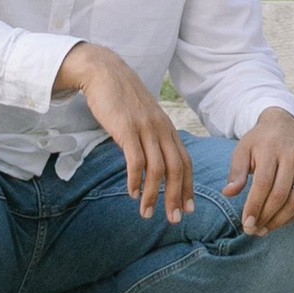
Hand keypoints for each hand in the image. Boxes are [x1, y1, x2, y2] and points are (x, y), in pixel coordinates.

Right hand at [59, 44, 194, 218]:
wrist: (105, 72)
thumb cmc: (122, 98)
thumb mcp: (145, 117)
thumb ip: (152, 137)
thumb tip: (154, 163)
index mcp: (167, 127)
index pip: (185, 161)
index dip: (188, 186)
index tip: (189, 208)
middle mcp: (161, 129)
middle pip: (176, 168)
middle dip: (176, 197)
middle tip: (174, 219)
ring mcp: (144, 128)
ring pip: (157, 169)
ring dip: (154, 195)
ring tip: (147, 214)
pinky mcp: (126, 129)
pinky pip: (135, 160)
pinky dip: (135, 180)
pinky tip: (132, 193)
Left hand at [225, 107, 293, 236]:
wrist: (285, 125)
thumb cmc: (260, 141)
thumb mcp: (243, 150)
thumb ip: (236, 172)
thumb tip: (228, 193)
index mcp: (272, 149)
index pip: (264, 183)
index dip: (254, 206)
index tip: (246, 223)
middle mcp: (293, 157)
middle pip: (280, 195)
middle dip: (265, 217)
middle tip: (252, 230)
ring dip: (279, 221)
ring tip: (264, 230)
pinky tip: (280, 222)